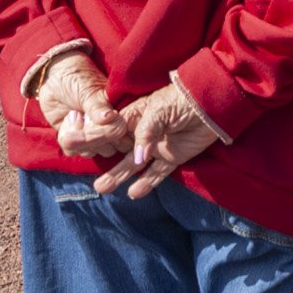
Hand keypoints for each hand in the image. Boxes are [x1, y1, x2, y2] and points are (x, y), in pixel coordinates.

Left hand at [28, 51, 127, 156]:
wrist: (54, 78)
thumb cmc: (77, 78)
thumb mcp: (88, 90)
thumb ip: (98, 106)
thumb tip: (109, 118)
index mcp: (120, 115)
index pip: (122, 136)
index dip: (108, 133)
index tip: (94, 117)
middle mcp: (108, 129)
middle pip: (109, 149)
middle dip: (92, 136)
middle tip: (81, 113)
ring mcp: (92, 136)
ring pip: (91, 152)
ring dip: (78, 138)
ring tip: (74, 113)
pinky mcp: (75, 140)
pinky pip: (73, 151)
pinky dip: (66, 139)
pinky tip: (66, 121)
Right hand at [92, 83, 219, 199]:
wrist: (211, 103)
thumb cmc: (181, 99)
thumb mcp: (158, 110)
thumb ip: (145, 133)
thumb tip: (137, 158)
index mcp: (134, 117)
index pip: (110, 131)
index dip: (97, 140)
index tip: (81, 151)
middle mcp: (142, 133)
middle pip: (118, 151)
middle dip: (104, 164)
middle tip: (91, 179)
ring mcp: (156, 146)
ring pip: (134, 165)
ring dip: (119, 176)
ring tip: (102, 188)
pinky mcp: (173, 156)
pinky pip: (157, 172)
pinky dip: (146, 183)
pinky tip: (134, 193)